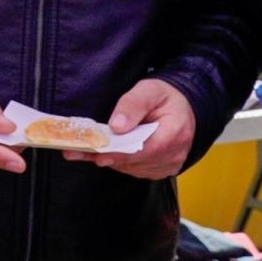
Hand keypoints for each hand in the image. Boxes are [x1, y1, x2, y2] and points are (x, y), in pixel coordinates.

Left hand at [62, 78, 192, 177]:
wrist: (183, 108)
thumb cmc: (166, 97)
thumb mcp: (149, 90)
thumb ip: (132, 105)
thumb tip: (117, 125)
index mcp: (175, 133)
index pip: (147, 149)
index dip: (121, 154)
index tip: (99, 155)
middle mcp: (174, 154)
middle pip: (137, 161)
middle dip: (107, 156)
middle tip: (78, 151)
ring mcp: (168, 164)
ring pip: (133, 168)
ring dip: (110, 160)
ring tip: (86, 150)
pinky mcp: (160, 168)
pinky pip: (135, 170)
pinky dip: (118, 162)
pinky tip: (104, 152)